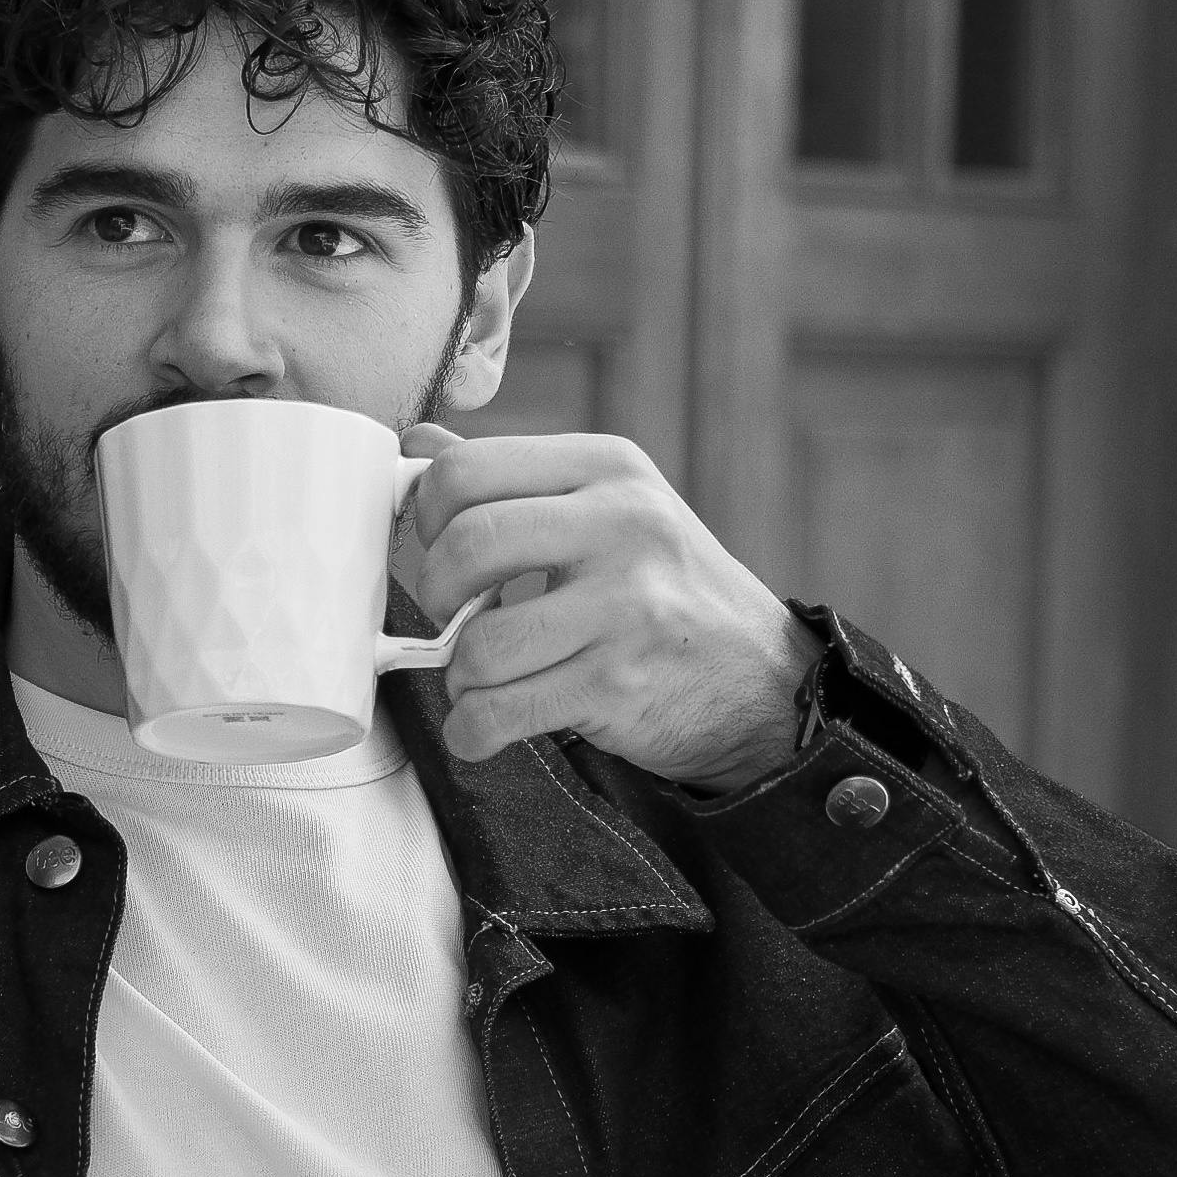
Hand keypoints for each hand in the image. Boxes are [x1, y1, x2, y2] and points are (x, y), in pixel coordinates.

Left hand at [403, 425, 816, 793]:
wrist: (760, 681)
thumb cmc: (669, 593)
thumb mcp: (611, 509)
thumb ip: (517, 480)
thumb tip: (417, 448)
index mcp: (610, 468)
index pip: (468, 469)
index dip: (426, 516)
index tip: (439, 549)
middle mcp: (623, 525)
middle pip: (467, 544)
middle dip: (434, 592)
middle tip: (449, 615)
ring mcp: (626, 607)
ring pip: (480, 645)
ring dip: (458, 677)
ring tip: (480, 679)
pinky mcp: (619, 683)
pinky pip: (501, 711)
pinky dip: (472, 729)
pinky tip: (483, 725)